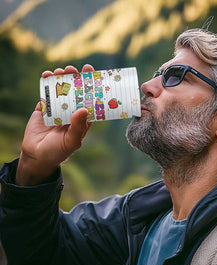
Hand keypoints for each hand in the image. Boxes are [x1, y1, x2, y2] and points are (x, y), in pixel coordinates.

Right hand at [16, 64, 94, 185]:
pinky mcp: (44, 108)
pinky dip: (46, 83)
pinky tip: (47, 75)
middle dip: (76, 79)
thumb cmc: (58, 151)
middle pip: (76, 92)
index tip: (93, 74)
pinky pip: (46, 93)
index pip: (90, 101)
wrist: (37, 156)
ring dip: (61, 78)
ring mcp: (58, 108)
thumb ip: (78, 126)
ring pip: (61, 90)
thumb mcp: (71, 141)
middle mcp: (72, 111)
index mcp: (82, 119)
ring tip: (61, 71)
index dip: (92, 88)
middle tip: (74, 69)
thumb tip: (84, 109)